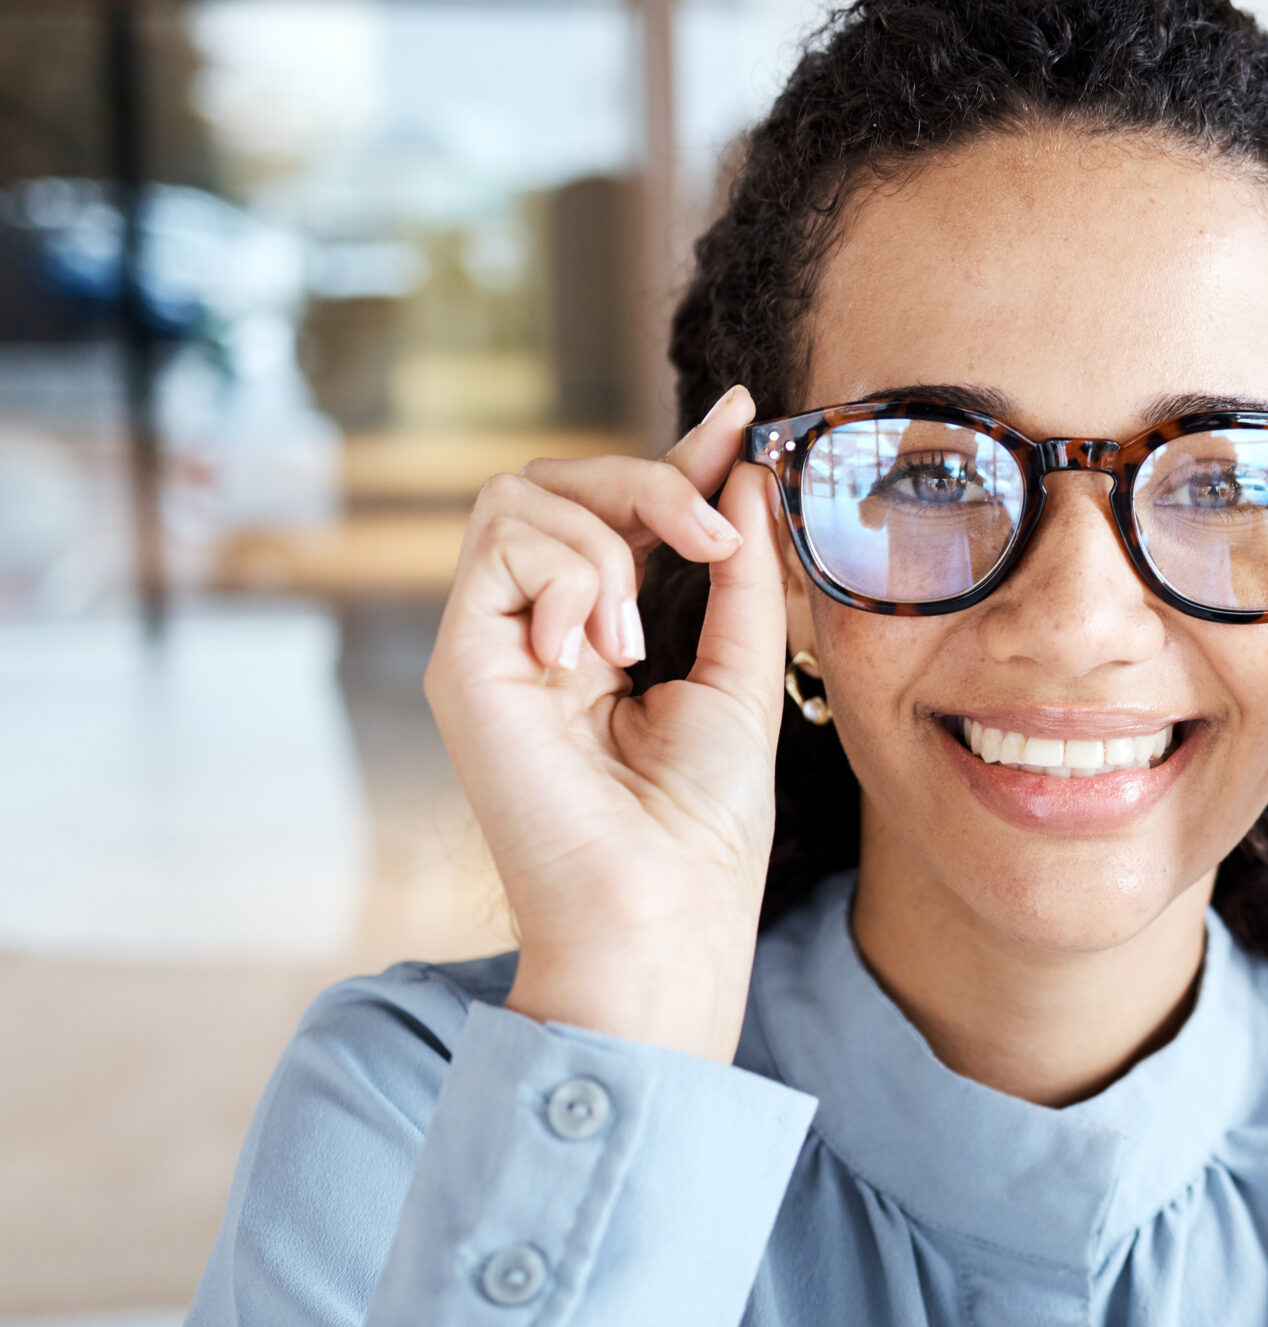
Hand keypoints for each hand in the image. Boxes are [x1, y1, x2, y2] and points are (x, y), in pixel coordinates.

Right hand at [425, 388, 783, 1060]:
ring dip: (606, 536)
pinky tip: (597, 654)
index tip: (743, 416)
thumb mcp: (742, 673)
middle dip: (648, 480)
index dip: (681, 457)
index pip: (625, 516)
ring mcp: (493, 643)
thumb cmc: (702, 824)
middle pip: (561, 482)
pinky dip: (569, 576)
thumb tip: (747, 470)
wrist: (661, 910)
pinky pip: (499, 545)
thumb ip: (741, 575)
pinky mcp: (460, 660)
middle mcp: (538, 631)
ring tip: (641, 636)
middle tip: (712, 537)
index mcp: (605, 635)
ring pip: (520, 495)